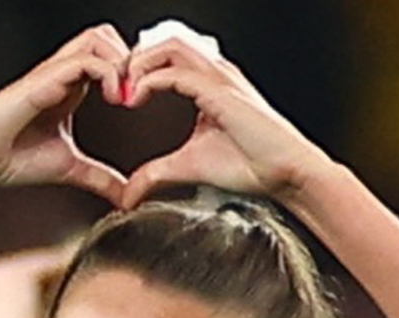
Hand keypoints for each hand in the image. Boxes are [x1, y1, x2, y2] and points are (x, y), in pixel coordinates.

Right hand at [0, 25, 129, 203]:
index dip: (131, 73)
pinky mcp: (44, 79)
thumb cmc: (5, 159)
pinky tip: (113, 100)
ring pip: (100, 37)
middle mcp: (62, 75)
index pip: (110, 58)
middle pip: (108, 36)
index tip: (138, 105)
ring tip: (124, 95)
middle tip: (136, 93)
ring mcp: (53, 73)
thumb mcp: (67, 168)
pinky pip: (88, 59)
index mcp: (69, 89)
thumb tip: (125, 195)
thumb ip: (99, 178)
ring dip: (122, 61)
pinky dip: (110, 74)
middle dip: (131, 60)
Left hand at [119, 35, 333, 207]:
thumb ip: (155, 173)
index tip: (118, 96)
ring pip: (170, 47)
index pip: (167, 60)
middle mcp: (214, 75)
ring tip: (122, 88)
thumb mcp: (188, 166)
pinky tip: (135, 99)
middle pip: (166, 44)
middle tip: (113, 86)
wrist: (284, 173)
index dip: (138, 71)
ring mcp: (219, 79)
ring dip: (139, 63)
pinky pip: (176, 72)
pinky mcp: (219, 92)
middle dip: (134, 60)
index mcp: (208, 85)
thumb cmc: (251, 165)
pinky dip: (149, 80)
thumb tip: (127, 193)